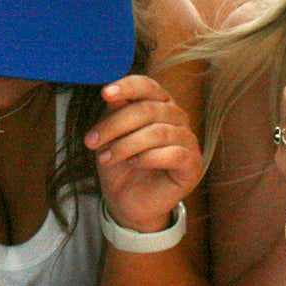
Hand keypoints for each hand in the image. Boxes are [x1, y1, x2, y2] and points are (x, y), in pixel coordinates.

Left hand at [86, 75, 202, 233]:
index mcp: (159, 103)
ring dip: (126, 145)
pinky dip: (148, 158)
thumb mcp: (111, 135)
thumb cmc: (121, 163)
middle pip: (148, 110)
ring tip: (105, 158)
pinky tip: (132, 164)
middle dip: (115, 125)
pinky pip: (173, 154)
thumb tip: (112, 93)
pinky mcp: (193, 164)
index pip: (148, 86)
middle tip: (92, 141)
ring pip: (158, 132)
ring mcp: (188, 140)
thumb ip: (115, 112)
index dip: (127, 86)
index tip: (105, 94)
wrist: (127, 200)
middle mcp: (177, 117)